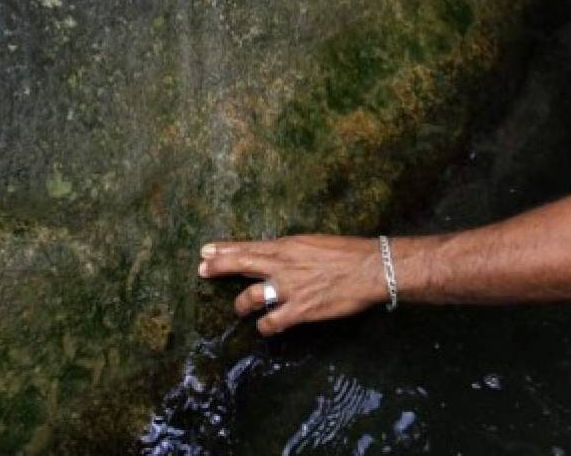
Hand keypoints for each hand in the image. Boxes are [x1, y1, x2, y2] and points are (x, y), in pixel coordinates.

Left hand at [197, 235, 387, 335]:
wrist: (370, 268)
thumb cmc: (346, 253)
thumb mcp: (312, 243)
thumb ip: (290, 252)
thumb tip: (274, 257)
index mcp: (286, 246)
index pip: (248, 247)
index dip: (224, 249)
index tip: (205, 250)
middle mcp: (282, 265)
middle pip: (241, 264)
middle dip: (218, 267)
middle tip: (201, 270)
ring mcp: (289, 289)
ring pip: (251, 298)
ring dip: (241, 305)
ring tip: (239, 309)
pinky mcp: (300, 310)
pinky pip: (272, 322)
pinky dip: (265, 326)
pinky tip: (265, 327)